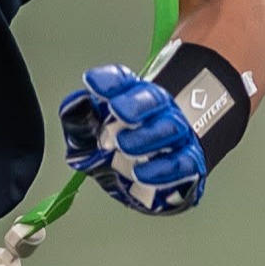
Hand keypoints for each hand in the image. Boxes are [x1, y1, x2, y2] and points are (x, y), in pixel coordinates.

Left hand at [59, 65, 206, 214]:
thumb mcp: (89, 137)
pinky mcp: (189, 166)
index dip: (109, 81)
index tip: (91, 83)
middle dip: (136, 103)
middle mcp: (160, 112)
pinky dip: (162, 170)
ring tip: (123, 146)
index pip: (124, 81)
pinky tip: (141, 174)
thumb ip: (79, 120)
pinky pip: (182, 165)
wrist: (148, 184)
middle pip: (154, 99)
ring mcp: (178, 138)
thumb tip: (75, 106)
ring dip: (147, 136)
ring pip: (172, 129)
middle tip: (117, 111)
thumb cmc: (117, 154)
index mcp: (134, 98)